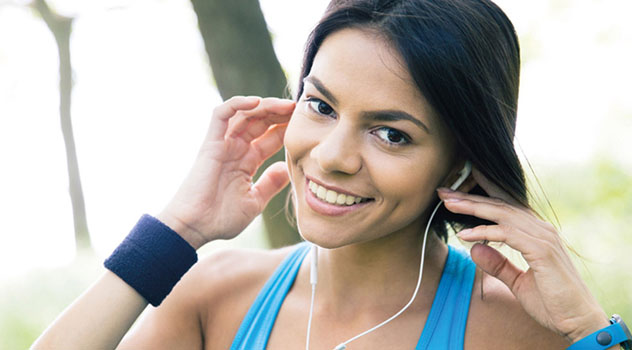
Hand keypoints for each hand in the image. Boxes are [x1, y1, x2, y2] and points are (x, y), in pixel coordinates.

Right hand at [157, 96, 294, 248]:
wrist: (195, 228)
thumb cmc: (220, 219)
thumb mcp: (254, 201)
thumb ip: (270, 184)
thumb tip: (287, 168)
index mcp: (246, 161)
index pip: (271, 137)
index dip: (287, 127)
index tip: (307, 124)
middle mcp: (235, 149)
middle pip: (260, 120)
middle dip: (281, 112)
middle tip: (301, 109)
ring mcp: (222, 144)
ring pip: (244, 113)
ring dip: (266, 105)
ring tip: (286, 105)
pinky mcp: (210, 143)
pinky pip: (221, 115)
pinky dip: (237, 103)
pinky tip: (257, 102)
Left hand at [436, 167, 608, 342]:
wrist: (579, 321)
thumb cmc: (553, 302)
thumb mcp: (518, 282)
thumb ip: (499, 265)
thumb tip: (474, 249)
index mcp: (536, 234)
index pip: (504, 210)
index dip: (478, 201)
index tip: (453, 198)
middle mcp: (541, 230)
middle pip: (500, 206)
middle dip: (470, 199)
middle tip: (444, 193)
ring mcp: (543, 238)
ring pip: (502, 214)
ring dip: (474, 208)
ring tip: (449, 204)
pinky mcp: (542, 250)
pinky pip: (507, 234)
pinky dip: (485, 232)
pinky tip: (465, 235)